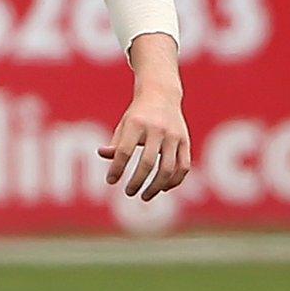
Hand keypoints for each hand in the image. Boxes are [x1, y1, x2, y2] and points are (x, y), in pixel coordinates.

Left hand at [99, 80, 190, 200]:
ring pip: (168, 168)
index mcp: (136, 124)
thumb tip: (103, 155)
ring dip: (156, 186)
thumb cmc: (138, 114)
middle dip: (137, 181)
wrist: (161, 95)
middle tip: (129, 193)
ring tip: (145, 196)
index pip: (124, 151)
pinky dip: (174, 180)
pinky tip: (164, 188)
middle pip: (147, 163)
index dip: (117, 168)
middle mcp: (157, 130)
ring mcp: (173, 136)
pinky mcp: (186, 141)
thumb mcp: (123, 124)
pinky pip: (183, 166)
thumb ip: (115, 142)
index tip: (110, 181)